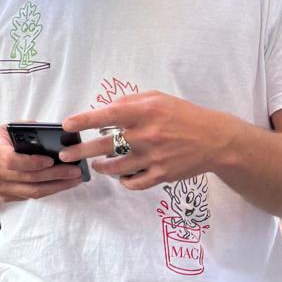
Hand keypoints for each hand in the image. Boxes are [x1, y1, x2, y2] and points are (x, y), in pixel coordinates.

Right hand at [0, 127, 85, 202]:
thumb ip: (28, 130)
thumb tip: (55, 133)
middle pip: (28, 178)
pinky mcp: (5, 196)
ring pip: (31, 192)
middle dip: (55, 175)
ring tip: (74, 180)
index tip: (52, 160)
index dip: (33, 162)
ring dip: (56, 187)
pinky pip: (30, 196)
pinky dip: (48, 191)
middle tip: (75, 171)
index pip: (12, 161)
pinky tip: (61, 184)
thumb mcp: (7, 129)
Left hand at [61, 91, 231, 192]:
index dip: (84, 120)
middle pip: (104, 146)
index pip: (108, 115)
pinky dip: (123, 181)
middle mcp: (147, 135)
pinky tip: (120, 175)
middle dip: (80, 151)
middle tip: (65, 155)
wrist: (216, 140)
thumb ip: (129, 101)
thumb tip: (104, 110)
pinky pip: (133, 183)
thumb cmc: (184, 116)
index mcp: (145, 112)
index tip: (67, 124)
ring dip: (100, 167)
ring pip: (115, 168)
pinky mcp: (161, 175)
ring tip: (95, 165)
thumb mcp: (158, 98)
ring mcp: (153, 157)